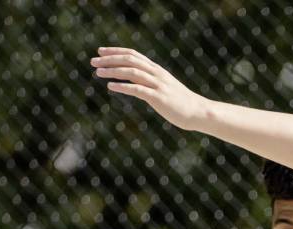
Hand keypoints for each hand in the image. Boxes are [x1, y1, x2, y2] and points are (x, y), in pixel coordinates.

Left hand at [91, 47, 209, 130]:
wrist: (198, 112)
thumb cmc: (180, 102)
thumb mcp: (164, 87)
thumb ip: (150, 82)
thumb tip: (136, 81)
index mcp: (156, 70)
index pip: (133, 54)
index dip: (116, 51)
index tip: (101, 52)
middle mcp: (156, 73)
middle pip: (130, 60)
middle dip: (110, 59)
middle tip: (93, 61)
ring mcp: (158, 85)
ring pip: (132, 72)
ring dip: (113, 71)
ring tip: (98, 72)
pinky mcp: (158, 98)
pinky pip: (138, 89)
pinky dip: (123, 86)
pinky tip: (111, 86)